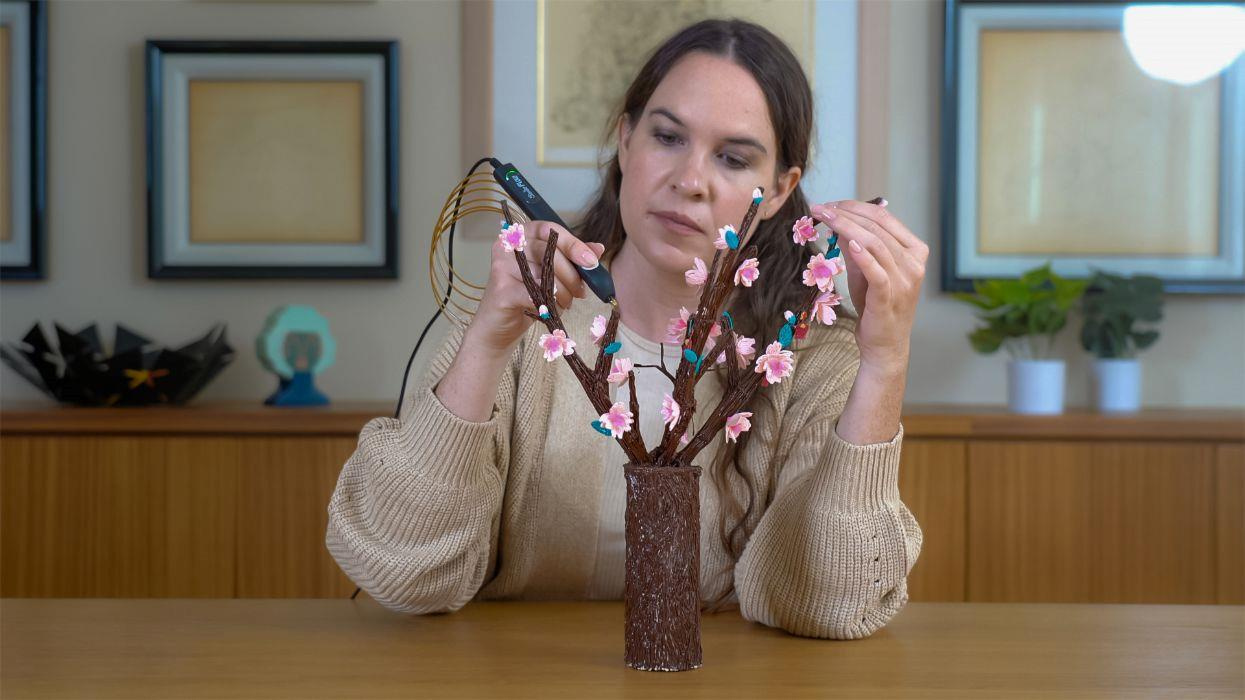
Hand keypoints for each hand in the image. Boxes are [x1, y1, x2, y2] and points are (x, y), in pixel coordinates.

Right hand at [470, 220, 605, 351]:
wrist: (498, 327)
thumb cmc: (526, 297)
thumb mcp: (552, 274)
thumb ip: (572, 259)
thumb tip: (598, 248)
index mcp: (522, 235)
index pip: (551, 231)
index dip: (573, 245)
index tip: (591, 262)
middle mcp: (508, 246)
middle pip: (549, 253)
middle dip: (571, 275)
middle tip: (580, 292)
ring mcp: (501, 265)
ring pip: (545, 276)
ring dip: (562, 294)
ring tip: (563, 304)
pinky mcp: (501, 289)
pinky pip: (535, 295)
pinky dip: (547, 305)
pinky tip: (549, 310)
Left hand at [811, 199, 926, 371]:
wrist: (885, 345)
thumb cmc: (876, 306)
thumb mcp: (865, 270)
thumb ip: (856, 245)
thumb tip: (839, 219)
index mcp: (914, 251)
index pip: (883, 218)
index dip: (855, 206)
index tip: (830, 204)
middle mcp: (914, 263)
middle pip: (877, 226)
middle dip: (846, 213)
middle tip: (821, 207)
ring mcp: (905, 280)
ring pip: (875, 243)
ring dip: (846, 226)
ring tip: (825, 218)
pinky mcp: (890, 297)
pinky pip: (877, 271)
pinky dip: (863, 255)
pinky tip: (849, 243)